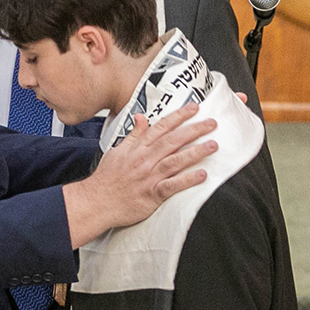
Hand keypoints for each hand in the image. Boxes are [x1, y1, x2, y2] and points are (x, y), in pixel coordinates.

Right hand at [62, 103, 217, 246]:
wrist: (96, 202)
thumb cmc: (107, 178)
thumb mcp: (117, 151)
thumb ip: (133, 135)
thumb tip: (141, 117)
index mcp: (138, 148)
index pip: (161, 127)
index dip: (179, 116)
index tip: (194, 108)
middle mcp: (145, 160)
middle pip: (173, 141)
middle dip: (194, 130)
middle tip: (212, 123)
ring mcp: (149, 177)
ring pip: (176, 161)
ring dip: (196, 152)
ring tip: (213, 145)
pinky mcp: (152, 195)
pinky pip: (173, 186)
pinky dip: (188, 180)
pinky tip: (202, 175)